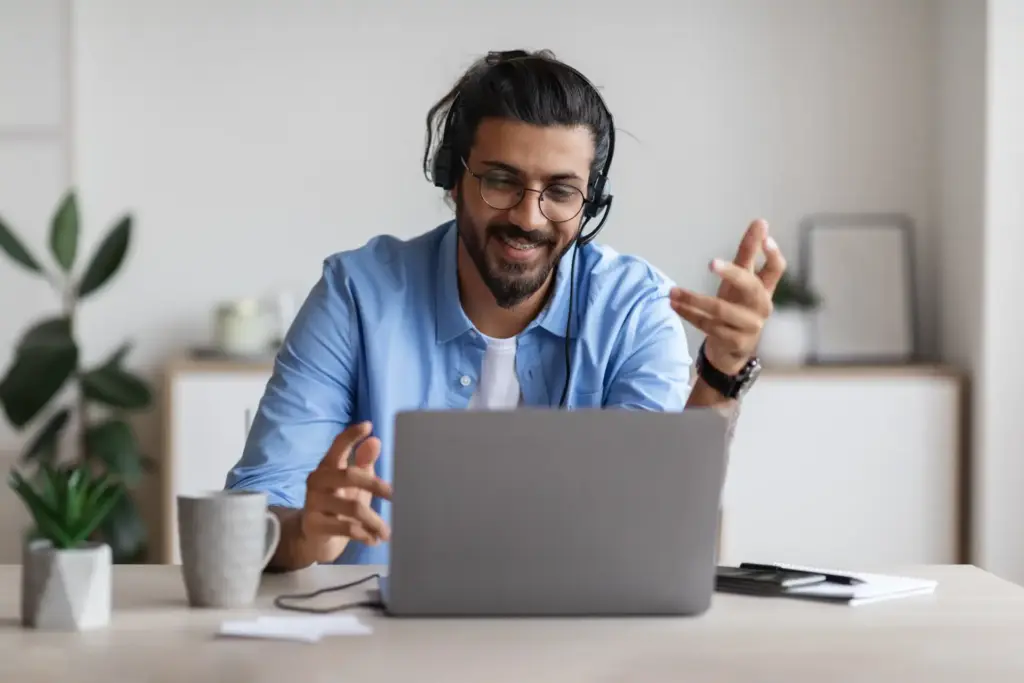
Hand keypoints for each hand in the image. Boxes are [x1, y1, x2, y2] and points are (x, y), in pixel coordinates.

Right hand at [301, 421, 392, 555]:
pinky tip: (374, 539)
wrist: (313, 538)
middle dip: (376, 485)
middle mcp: (317, 481)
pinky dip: (364, 534)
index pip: (337, 446)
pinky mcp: (314, 525)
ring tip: (387, 532)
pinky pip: (345, 528)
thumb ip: (364, 463)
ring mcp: (314, 503)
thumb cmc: (338, 504)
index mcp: (328, 466)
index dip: (351, 435)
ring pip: (352, 508)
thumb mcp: (354, 484)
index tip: (368, 425)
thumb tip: (376, 441)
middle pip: (349, 475)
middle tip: (396, 496)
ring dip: (375, 520)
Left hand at [670, 219, 786, 374]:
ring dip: (692, 299)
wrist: (731, 351)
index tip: (765, 236)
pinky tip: (675, 305)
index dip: (773, 253)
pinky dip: (689, 314)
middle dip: (730, 273)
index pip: (777, 269)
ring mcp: (750, 326)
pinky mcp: (735, 342)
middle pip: (749, 287)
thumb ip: (749, 253)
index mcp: (765, 289)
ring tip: (672, 291)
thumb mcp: (741, 280)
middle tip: (711, 263)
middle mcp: (762, 307)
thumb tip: (760, 222)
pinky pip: (708, 325)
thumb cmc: (737, 307)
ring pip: (720, 309)